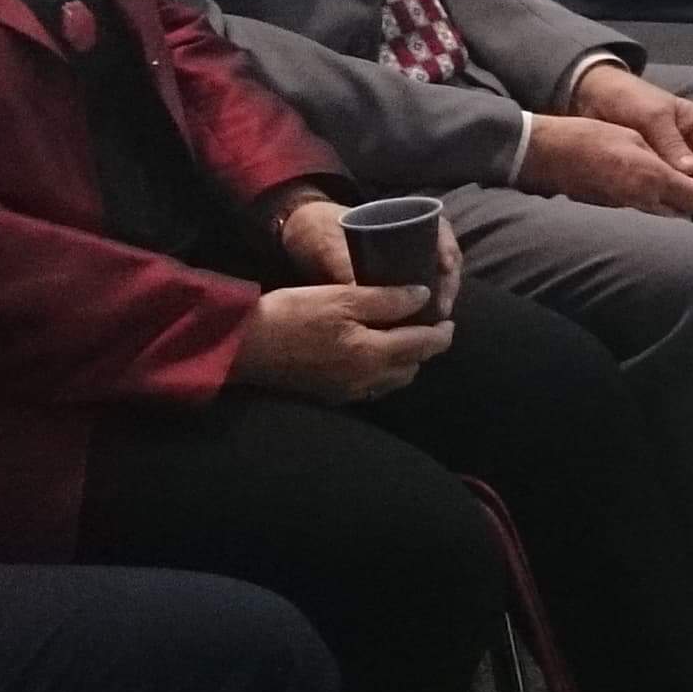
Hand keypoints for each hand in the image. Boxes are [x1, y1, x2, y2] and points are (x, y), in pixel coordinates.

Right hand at [234, 284, 450, 402]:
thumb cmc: (294, 313)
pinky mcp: (328, 394)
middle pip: (411, 367)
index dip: (442, 332)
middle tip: (428, 326)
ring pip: (392, 381)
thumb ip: (388, 299)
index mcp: (373, 355)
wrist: (243, 345)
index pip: (423, 346)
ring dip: (405, 362)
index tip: (449, 319)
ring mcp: (346, 391)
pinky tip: (374, 355)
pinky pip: (370, 387)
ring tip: (405, 338)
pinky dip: (382, 372)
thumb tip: (424, 297)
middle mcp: (365, 380)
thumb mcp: (343, 297)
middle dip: (425, 348)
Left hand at [273, 198, 461, 319]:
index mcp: (398, 219)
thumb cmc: (314, 230)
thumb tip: (363, 298)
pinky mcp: (387, 283)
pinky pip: (414, 294)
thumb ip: (343, 267)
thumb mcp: (328, 245)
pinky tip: (418, 324)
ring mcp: (399, 262)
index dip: (449, 248)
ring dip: (438, 298)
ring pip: (432, 278)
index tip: (446, 267)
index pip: (439, 230)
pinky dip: (421, 308)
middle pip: (442, 259)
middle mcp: (406, 240)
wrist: (292, 237)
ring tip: (433, 320)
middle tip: (442, 308)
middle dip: (447, 283)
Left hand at [568, 62, 692, 199]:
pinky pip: (666, 188)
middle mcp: (691, 145)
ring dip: (678, 197)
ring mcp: (673, 159)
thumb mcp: (651, 116)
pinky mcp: (654, 169)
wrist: (592, 95)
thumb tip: (692, 172)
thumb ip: (671, 143)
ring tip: (659, 206)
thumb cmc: (626, 97)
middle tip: (675, 206)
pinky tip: (647, 202)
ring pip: (688, 186)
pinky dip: (661, 196)